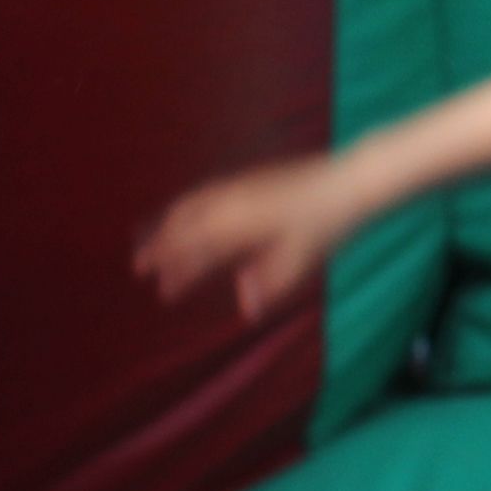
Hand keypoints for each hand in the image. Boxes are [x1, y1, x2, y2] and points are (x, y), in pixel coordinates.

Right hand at [137, 160, 364, 323]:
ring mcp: (239, 187)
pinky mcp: (250, 179)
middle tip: (140, 267)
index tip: (159, 287)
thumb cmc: (326, 223)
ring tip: (154, 241)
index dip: (175, 269)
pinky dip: (188, 207)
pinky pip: (206, 194)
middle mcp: (231, 202)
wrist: (349, 181)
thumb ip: (271, 283)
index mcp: (238, 224)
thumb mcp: (300, 259)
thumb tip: (248, 310)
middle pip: (184, 225)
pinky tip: (190, 216)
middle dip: (161, 246)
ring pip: (191, 206)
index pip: (195, 249)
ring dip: (169, 225)